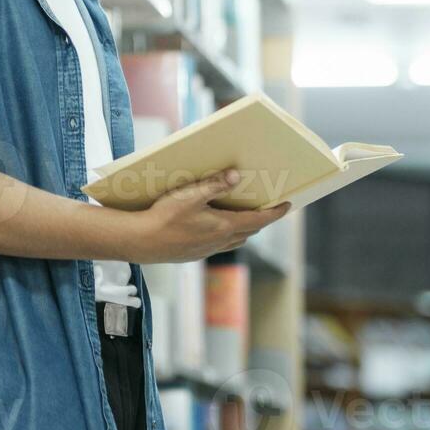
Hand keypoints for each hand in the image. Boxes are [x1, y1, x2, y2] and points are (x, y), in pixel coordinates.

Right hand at [126, 169, 291, 263]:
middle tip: (266, 208)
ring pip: (236, 241)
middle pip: (249, 231)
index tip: (287, 206)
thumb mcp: (190, 194)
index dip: (275, 213)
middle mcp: (220, 241)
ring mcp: (208, 250)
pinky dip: (227, 237)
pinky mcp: (195, 254)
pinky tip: (216, 229)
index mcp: (224, 226)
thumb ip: (214, 184)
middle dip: (260, 220)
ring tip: (245, 217)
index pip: (258, 220)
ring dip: (244, 229)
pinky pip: (220, 246)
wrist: (142, 242)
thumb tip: (236, 175)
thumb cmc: (164, 216)